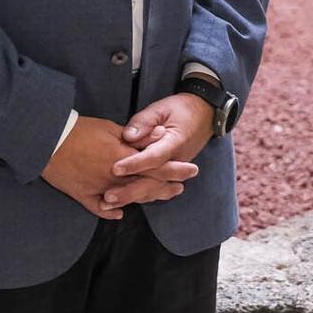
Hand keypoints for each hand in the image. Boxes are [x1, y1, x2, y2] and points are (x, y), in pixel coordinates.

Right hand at [42, 116, 194, 218]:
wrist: (46, 141)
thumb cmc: (80, 130)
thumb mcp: (111, 129)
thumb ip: (136, 138)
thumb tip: (159, 138)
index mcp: (123, 160)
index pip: (156, 166)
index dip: (175, 169)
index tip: (191, 170)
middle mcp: (114, 179)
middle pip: (145, 186)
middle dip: (166, 187)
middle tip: (180, 188)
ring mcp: (97, 190)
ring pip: (126, 199)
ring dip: (144, 198)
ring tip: (159, 197)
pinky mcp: (81, 195)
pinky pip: (98, 208)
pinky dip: (109, 212)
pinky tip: (119, 214)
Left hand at [108, 91, 214, 210]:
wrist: (204, 114)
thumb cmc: (180, 109)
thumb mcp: (162, 108)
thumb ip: (144, 121)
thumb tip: (128, 136)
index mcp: (175, 142)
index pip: (154, 157)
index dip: (135, 164)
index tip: (115, 169)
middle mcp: (176, 161)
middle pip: (153, 181)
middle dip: (130, 191)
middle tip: (108, 196)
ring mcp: (174, 170)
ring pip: (154, 189)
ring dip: (132, 197)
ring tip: (109, 204)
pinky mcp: (170, 174)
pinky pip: (155, 189)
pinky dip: (139, 197)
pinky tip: (122, 203)